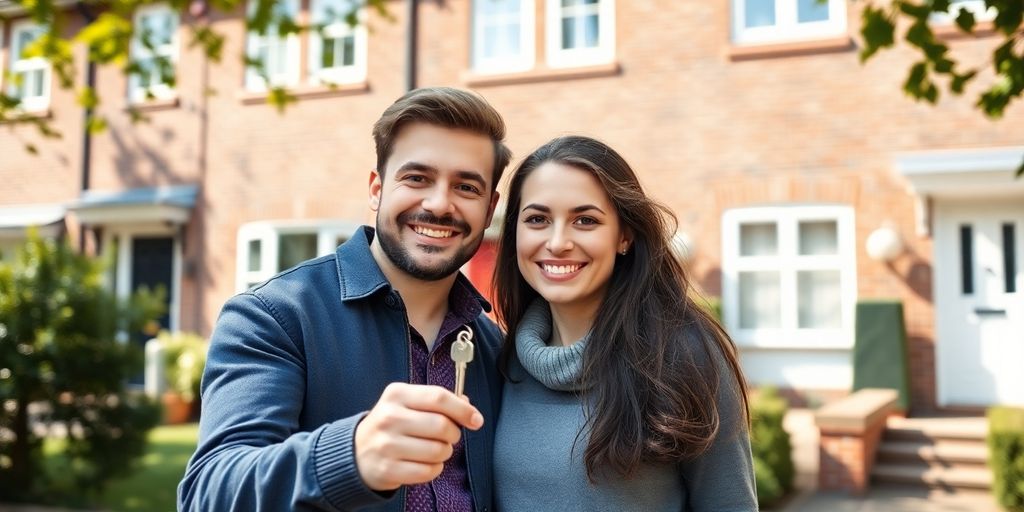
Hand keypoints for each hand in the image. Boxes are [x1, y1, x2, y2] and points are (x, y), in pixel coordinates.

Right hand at [354, 382, 483, 490]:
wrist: (356, 452)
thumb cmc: (390, 425)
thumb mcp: (406, 403)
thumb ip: (436, 400)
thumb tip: (467, 404)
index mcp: (397, 394)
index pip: (439, 397)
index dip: (463, 410)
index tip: (476, 420)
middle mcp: (390, 417)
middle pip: (442, 425)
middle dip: (454, 434)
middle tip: (449, 436)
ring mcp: (387, 444)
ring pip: (438, 450)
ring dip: (445, 452)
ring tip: (434, 450)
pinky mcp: (388, 469)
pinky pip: (428, 471)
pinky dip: (435, 468)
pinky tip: (426, 463)